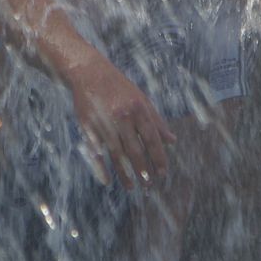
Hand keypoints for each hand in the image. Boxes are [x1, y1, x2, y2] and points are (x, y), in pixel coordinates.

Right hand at [65, 56, 175, 188]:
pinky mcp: (88, 127)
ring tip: (132, 187)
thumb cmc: (119, 88)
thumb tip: (172, 141)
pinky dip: (101, 168)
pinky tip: (108, 181)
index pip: (152, 139)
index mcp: (137, 109)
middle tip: (149, 186)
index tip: (163, 173)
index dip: (158, 157)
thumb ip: (157, 121)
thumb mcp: (142, 99)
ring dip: (124, 174)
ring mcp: (103, 123)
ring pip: (116, 154)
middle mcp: (121, 117)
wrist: (89, 73)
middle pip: (135, 150)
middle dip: (143, 170)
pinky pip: (96, 152)